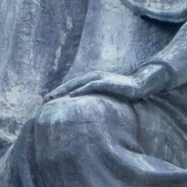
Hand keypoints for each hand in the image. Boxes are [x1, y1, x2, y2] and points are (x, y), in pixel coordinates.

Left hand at [47, 63, 168, 102]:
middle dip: (58, 91)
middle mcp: (95, 76)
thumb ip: (96, 99)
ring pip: (78, 83)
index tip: (47, 100)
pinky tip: (72, 95)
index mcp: (93, 79)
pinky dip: (81, 89)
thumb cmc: (125, 90)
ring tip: (53, 98)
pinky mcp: (110, 82)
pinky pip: (92, 85)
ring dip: (65, 90)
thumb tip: (87, 110)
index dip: (60, 92)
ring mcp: (102, 78)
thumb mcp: (107, 95)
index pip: (73, 85)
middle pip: (72, 83)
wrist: (142, 84)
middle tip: (44, 100)